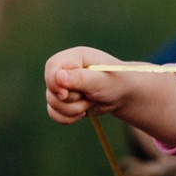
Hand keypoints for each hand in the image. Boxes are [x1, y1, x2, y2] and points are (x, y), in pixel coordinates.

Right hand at [43, 46, 175, 146]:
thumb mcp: (101, 81)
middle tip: (91, 97)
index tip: (65, 94)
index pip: (52, 66)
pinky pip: (54, 113)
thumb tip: (58, 77)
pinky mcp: (63, 99)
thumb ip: (80, 78)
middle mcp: (65, 70)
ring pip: (52, 103)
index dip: (53, 81)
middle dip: (71, 99)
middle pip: (51, 88)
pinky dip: (68, 117)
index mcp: (74, 57)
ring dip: (73, 109)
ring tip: (91, 103)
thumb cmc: (117, 83)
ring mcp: (62, 85)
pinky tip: (83, 113)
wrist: (124, 95)